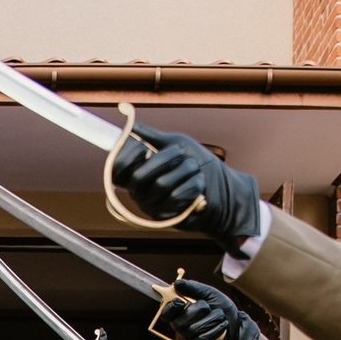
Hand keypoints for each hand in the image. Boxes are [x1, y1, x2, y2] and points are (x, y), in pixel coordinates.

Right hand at [111, 123, 262, 248]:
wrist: (223, 188)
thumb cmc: (197, 164)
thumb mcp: (175, 143)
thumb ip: (152, 136)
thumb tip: (130, 121)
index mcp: (136, 174)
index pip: (117, 170)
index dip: (126, 157)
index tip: (144, 147)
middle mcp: (139, 193)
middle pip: (138, 177)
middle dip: (165, 159)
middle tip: (180, 153)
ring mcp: (153, 207)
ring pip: (161, 185)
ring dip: (185, 170)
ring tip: (194, 169)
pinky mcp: (169, 217)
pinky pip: (177, 196)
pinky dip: (194, 184)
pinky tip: (199, 186)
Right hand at [160, 277, 259, 339]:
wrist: (236, 323)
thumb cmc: (219, 307)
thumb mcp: (208, 293)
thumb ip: (193, 288)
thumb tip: (177, 283)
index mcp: (179, 311)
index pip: (166, 313)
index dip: (171, 307)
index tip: (180, 301)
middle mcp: (180, 325)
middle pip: (179, 322)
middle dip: (198, 310)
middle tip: (208, 306)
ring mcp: (188, 337)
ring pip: (194, 329)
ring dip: (211, 318)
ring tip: (219, 315)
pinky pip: (203, 338)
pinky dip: (216, 328)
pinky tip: (221, 325)